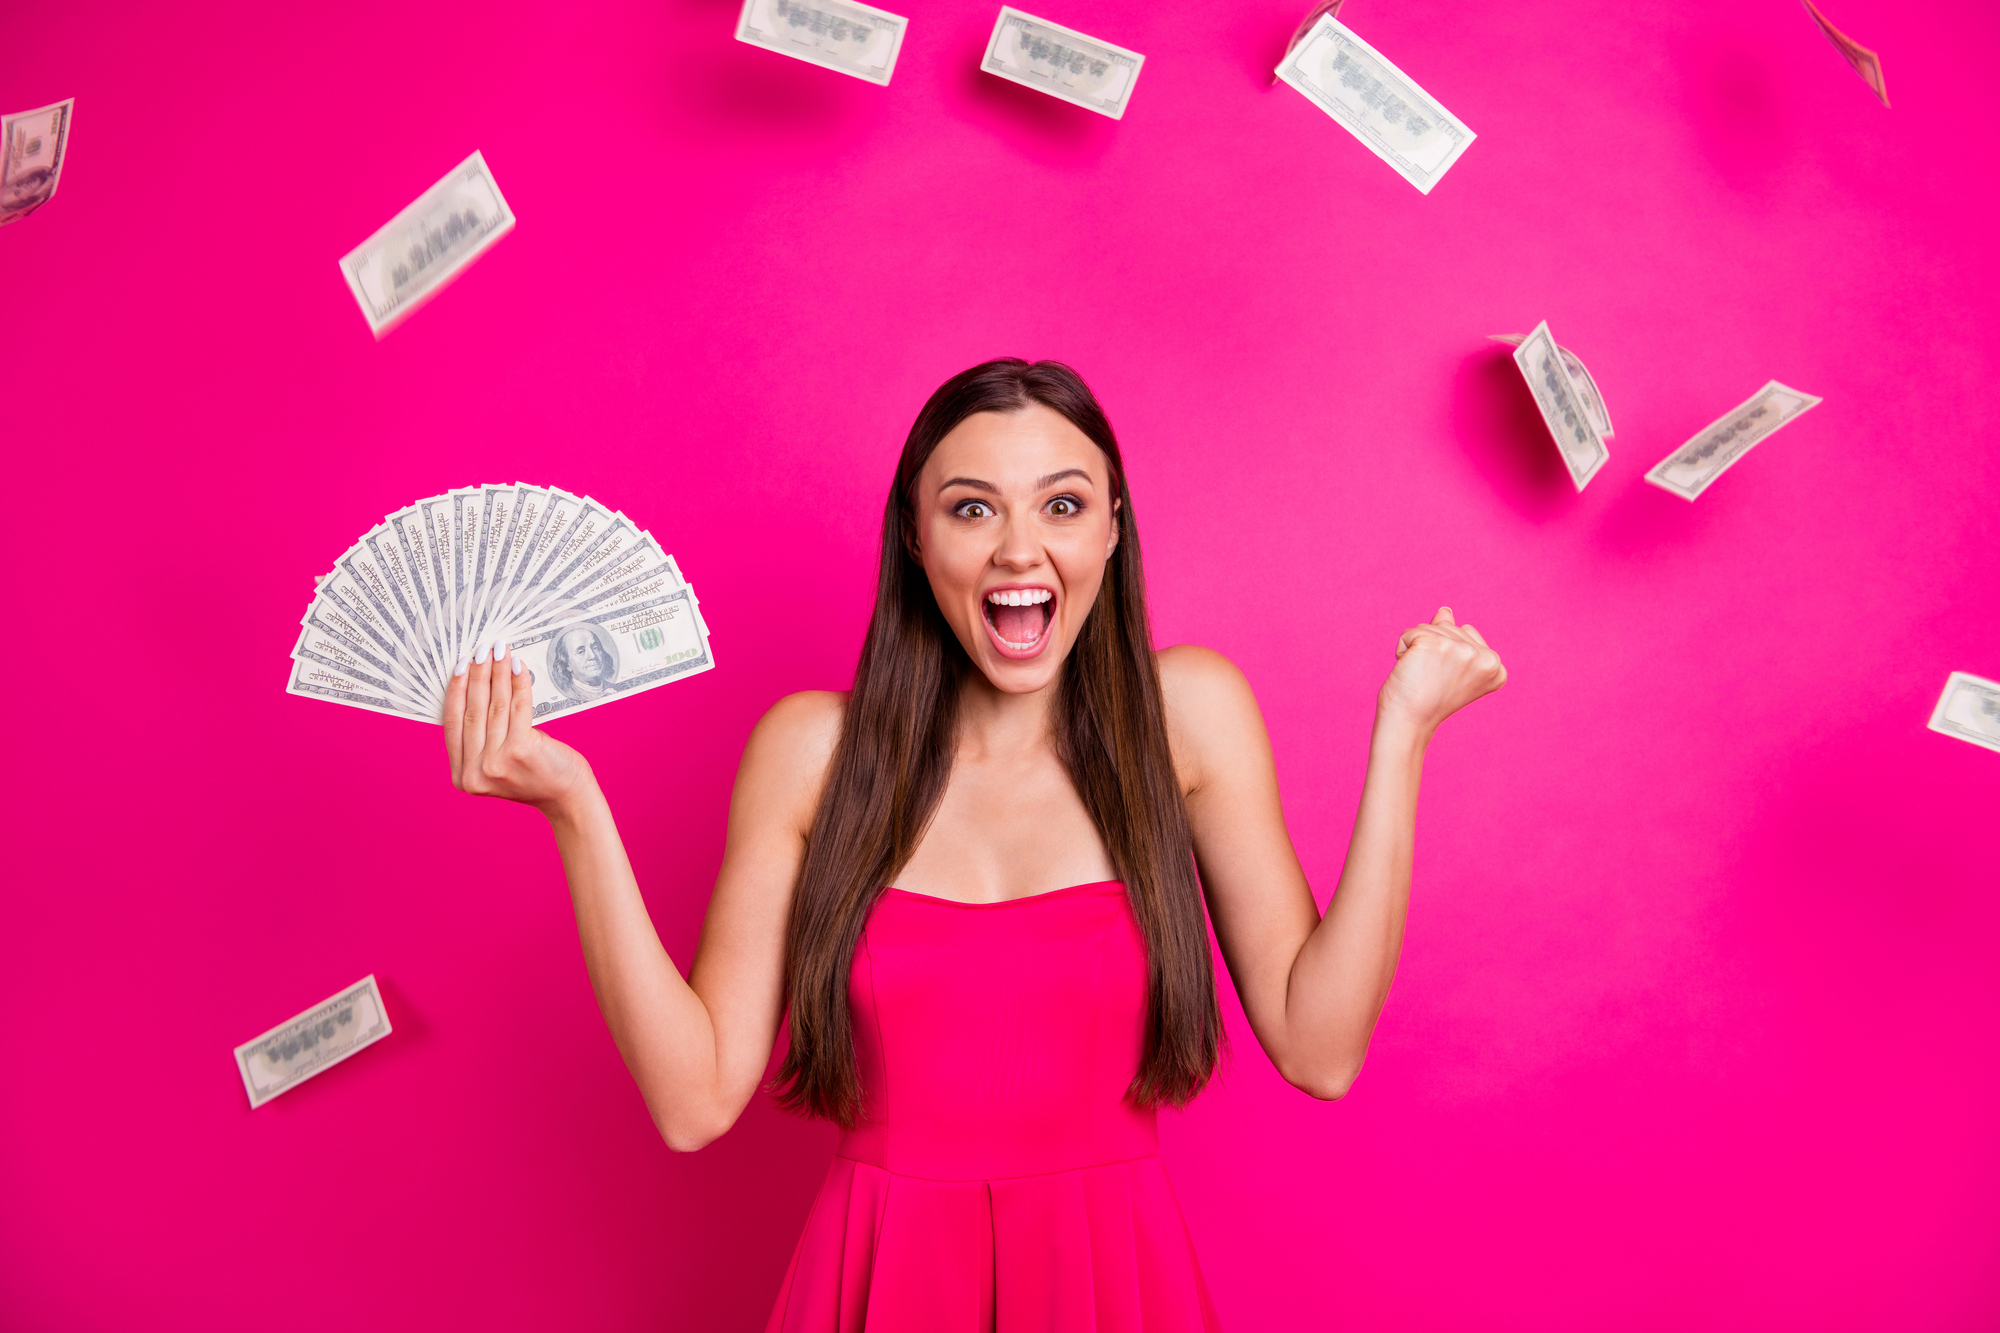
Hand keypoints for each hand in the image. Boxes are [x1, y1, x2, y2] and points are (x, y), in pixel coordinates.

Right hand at [445, 642, 591, 813]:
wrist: (565, 796)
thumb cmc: (533, 773)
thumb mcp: (495, 763)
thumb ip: (480, 739)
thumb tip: (474, 686)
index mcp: (462, 775)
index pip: (452, 724)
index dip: (455, 691)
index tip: (458, 666)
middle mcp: (474, 773)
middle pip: (472, 712)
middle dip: (476, 675)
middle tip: (481, 649)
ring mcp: (496, 763)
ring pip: (494, 706)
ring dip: (497, 673)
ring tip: (500, 651)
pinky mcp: (520, 751)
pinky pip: (517, 708)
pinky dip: (518, 683)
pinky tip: (518, 666)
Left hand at [1378, 607, 1506, 739]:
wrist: (1409, 722)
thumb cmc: (1426, 699)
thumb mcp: (1447, 666)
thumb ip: (1452, 636)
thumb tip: (1445, 610)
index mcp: (1496, 667)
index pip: (1466, 633)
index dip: (1447, 656)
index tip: (1446, 681)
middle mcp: (1486, 658)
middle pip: (1448, 628)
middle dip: (1432, 650)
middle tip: (1431, 681)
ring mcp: (1462, 649)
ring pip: (1429, 628)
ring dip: (1417, 650)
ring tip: (1421, 677)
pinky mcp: (1436, 643)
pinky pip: (1410, 632)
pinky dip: (1402, 649)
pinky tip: (1409, 671)